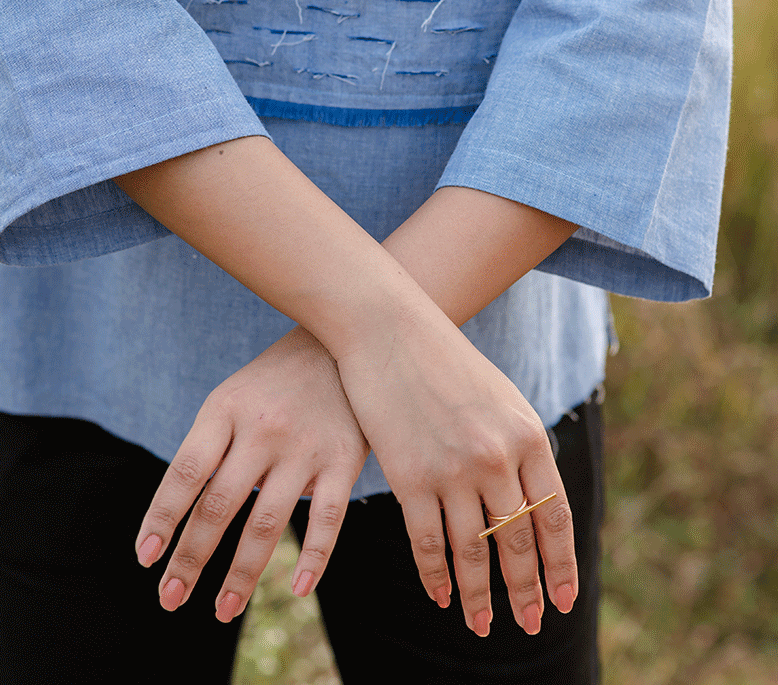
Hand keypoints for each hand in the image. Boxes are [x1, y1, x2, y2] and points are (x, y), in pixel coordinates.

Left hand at [134, 326, 368, 619]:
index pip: (185, 472)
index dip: (163, 518)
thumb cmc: (276, 380)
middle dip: (191, 557)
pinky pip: (327, 518)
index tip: (145, 558)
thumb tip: (181, 521)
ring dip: (241, 574)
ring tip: (222, 609)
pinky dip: (314, 558)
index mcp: (225, 408)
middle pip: (219, 505)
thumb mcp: (234, 396)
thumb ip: (210, 449)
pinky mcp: (344, 459)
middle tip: (170, 598)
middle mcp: (262, 428)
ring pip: (267, 522)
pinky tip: (298, 588)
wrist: (346, 336)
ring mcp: (304, 445)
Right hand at [336, 314, 576, 637]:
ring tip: (483, 626)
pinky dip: (436, 576)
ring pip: (472, 552)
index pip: (554, 517)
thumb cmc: (445, 361)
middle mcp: (496, 457)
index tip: (565, 601)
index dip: (561, 565)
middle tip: (531, 624)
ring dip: (480, 596)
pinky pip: (427, 542)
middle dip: (525, 592)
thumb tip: (533, 504)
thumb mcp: (500, 397)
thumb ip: (521, 447)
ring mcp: (451, 469)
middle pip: (516, 543)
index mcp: (527, 435)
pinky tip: (442, 596)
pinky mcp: (408, 476)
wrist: (390, 329)